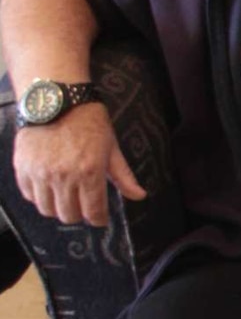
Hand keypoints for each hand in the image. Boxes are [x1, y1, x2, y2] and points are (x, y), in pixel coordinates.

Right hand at [13, 102, 146, 226]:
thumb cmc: (88, 121)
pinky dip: (39, 197)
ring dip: (58, 208)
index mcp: (89, 172)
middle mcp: (63, 177)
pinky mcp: (22, 168)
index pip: (94, 211)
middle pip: (69, 215)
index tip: (100, 218)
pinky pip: (29, 196)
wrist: (58, 99)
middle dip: (80, 215)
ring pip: (48, 210)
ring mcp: (40, 173)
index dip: (99, 219)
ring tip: (66, 197)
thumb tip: (139, 195)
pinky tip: (49, 187)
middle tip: (84, 205)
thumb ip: (124, 176)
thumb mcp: (111, 147)